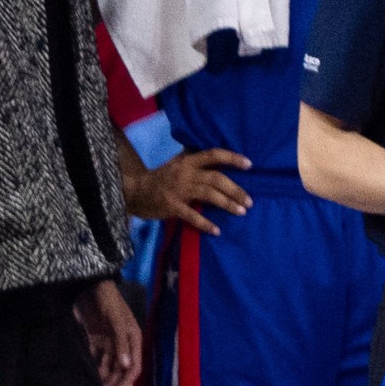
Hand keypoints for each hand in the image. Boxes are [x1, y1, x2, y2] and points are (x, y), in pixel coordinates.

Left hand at [75, 279, 140, 385]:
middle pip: (121, 367)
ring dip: (105, 376)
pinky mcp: (95, 338)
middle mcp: (123, 342)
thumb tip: (126, 366)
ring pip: (109, 364)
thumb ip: (121, 343)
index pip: (134, 365)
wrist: (90, 287)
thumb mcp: (116, 321)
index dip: (127, 381)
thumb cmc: (108, 302)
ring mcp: (109, 341)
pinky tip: (90, 375)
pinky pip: (97, 356)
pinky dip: (95, 366)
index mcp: (133, 339)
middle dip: (115, 381)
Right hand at [123, 147, 251, 234]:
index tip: (249, 165)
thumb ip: (194, 161)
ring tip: (241, 211)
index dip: (232, 158)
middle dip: (235, 190)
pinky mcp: (171, 206)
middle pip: (216, 178)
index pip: (213, 155)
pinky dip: (205, 223)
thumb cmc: (159, 178)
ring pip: (209, 195)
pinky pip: (192, 215)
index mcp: (187, 161)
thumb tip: (217, 158)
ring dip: (227, 204)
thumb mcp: (176, 164)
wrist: (134, 191)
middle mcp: (185, 173)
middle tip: (249, 201)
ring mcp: (178, 190)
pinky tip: (216, 230)